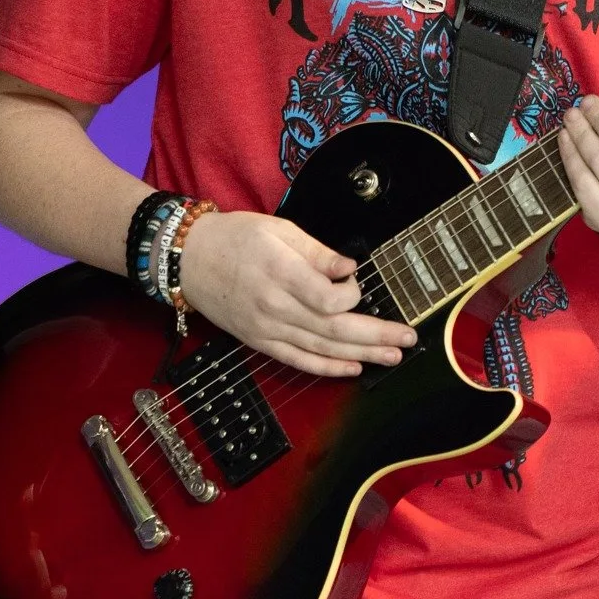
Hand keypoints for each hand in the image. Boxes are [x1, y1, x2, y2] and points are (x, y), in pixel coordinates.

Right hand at [176, 210, 415, 376]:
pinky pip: (297, 360)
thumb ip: (317, 252)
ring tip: (393, 356)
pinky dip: (326, 367)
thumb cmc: (236, 237)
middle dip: (376, 336)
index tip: (356, 281)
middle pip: (333, 330)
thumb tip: (349, 268)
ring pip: (320, 349)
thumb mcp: (279, 230)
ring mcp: (266, 329)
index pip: (327, 299)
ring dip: (361, 355)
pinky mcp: (259, 341)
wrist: (189, 258)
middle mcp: (274, 307)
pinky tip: (352, 368)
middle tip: (409, 338)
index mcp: (281, 274)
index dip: (352, 295)